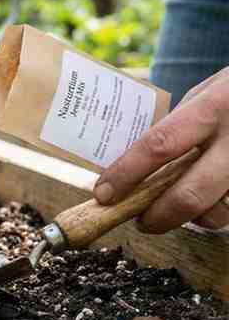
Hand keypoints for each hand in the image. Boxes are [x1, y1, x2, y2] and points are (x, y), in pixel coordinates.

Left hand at [94, 67, 228, 232]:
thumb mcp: (202, 97)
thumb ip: (174, 129)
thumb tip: (130, 165)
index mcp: (211, 109)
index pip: (159, 146)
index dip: (126, 174)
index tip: (104, 194)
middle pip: (189, 195)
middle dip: (157, 217)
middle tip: (142, 221)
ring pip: (216, 212)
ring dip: (189, 219)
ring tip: (175, 209)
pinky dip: (212, 212)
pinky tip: (206, 202)